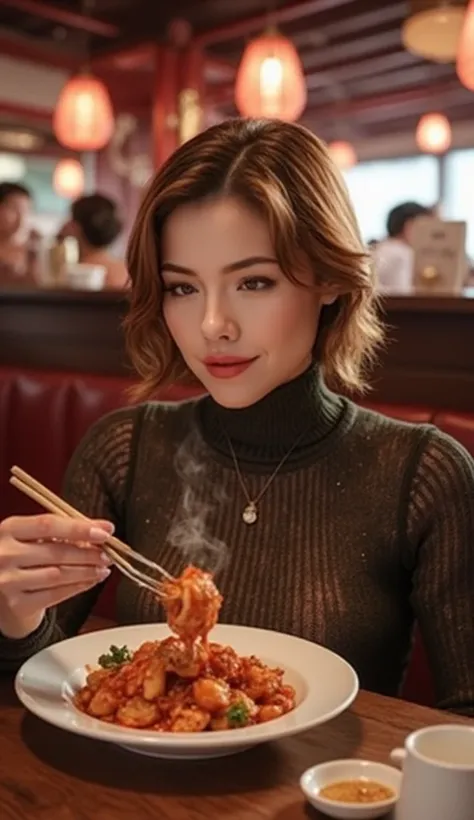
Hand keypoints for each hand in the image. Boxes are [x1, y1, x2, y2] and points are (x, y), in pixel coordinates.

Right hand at [0, 514, 114, 639]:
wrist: (1, 590)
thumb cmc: (23, 556)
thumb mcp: (34, 536)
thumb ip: (65, 530)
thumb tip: (103, 529)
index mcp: (9, 529)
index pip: (48, 525)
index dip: (79, 528)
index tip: (105, 532)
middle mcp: (4, 554)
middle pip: (55, 552)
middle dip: (88, 553)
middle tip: (108, 554)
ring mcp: (8, 581)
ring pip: (58, 575)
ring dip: (87, 571)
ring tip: (103, 568)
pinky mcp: (17, 603)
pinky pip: (55, 595)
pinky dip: (78, 587)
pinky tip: (91, 581)